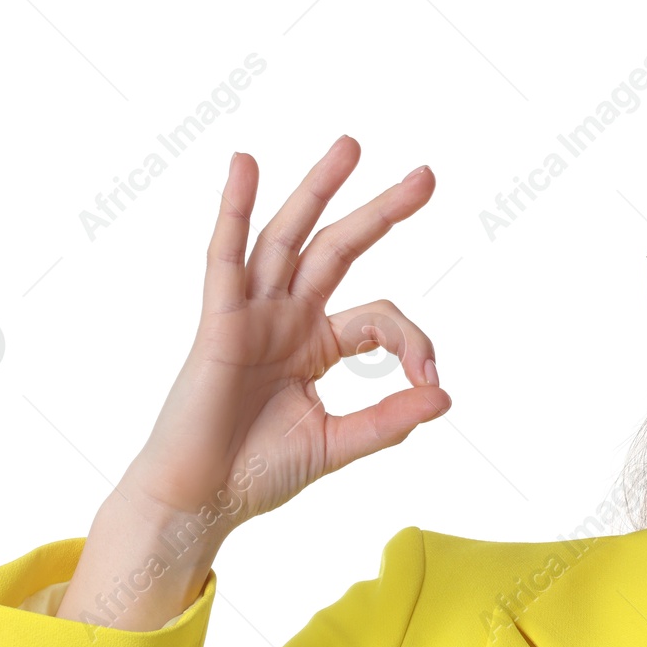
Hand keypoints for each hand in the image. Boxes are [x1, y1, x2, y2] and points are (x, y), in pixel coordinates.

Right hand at [124, 135, 449, 534]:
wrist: (202, 499)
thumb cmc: (257, 472)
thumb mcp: (337, 443)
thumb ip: (388, 420)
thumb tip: (444, 396)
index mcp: (316, 344)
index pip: (380, 319)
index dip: (414, 343)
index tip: (431, 381)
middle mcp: (286, 319)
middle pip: (339, 249)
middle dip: (381, 211)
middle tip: (426, 176)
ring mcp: (252, 315)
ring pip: (288, 238)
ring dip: (318, 190)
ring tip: (351, 147)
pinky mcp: (218, 323)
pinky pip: (224, 257)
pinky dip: (232, 210)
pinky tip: (245, 165)